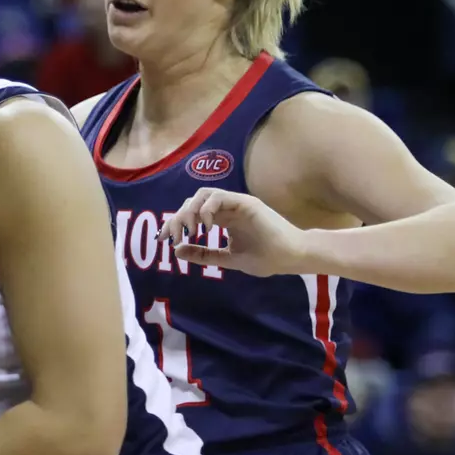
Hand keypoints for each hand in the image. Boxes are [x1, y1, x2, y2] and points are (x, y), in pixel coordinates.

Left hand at [158, 188, 309, 277]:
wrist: (291, 258)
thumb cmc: (266, 258)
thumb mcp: (227, 259)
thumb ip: (204, 254)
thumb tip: (177, 250)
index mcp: (222, 219)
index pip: (191, 214)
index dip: (174, 223)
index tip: (163, 239)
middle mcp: (227, 208)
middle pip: (192, 202)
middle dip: (177, 218)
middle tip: (171, 237)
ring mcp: (237, 204)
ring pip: (202, 195)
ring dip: (189, 211)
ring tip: (188, 231)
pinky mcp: (246, 203)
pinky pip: (219, 197)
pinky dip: (207, 209)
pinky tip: (205, 227)